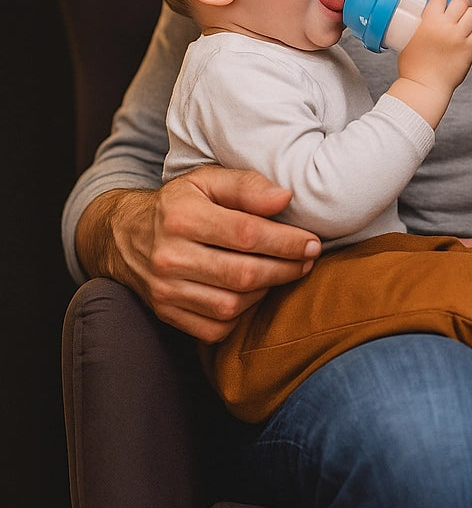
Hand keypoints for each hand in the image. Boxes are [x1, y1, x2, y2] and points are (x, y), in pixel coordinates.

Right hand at [78, 166, 320, 342]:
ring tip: (287, 273)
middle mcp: (169, 257)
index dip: (286, 241)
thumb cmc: (177, 202)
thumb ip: (246, 185)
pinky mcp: (165, 313)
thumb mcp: (206, 180)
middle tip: (309, 259)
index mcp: (181, 217)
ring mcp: (164, 290)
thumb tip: (285, 197)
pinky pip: (214, 327)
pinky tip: (255, 293)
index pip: (246, 234)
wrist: (122, 235)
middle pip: (242, 273)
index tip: (312, 242)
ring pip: (231, 304)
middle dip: (285, 269)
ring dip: (267, 291)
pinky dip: (242, 315)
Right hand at [398, 0, 471, 94]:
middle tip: (457, 8)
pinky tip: (471, 31)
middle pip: (461, 1)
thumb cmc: (413, 67)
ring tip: (465, 19)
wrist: (424, 87)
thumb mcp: (407, 39)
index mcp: (429, 21)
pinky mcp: (470, 48)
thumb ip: (418, 26)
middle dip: (459, 3)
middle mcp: (446, 26)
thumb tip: (424, 18)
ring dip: (470, 14)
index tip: (441, 3)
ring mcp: (460, 37)